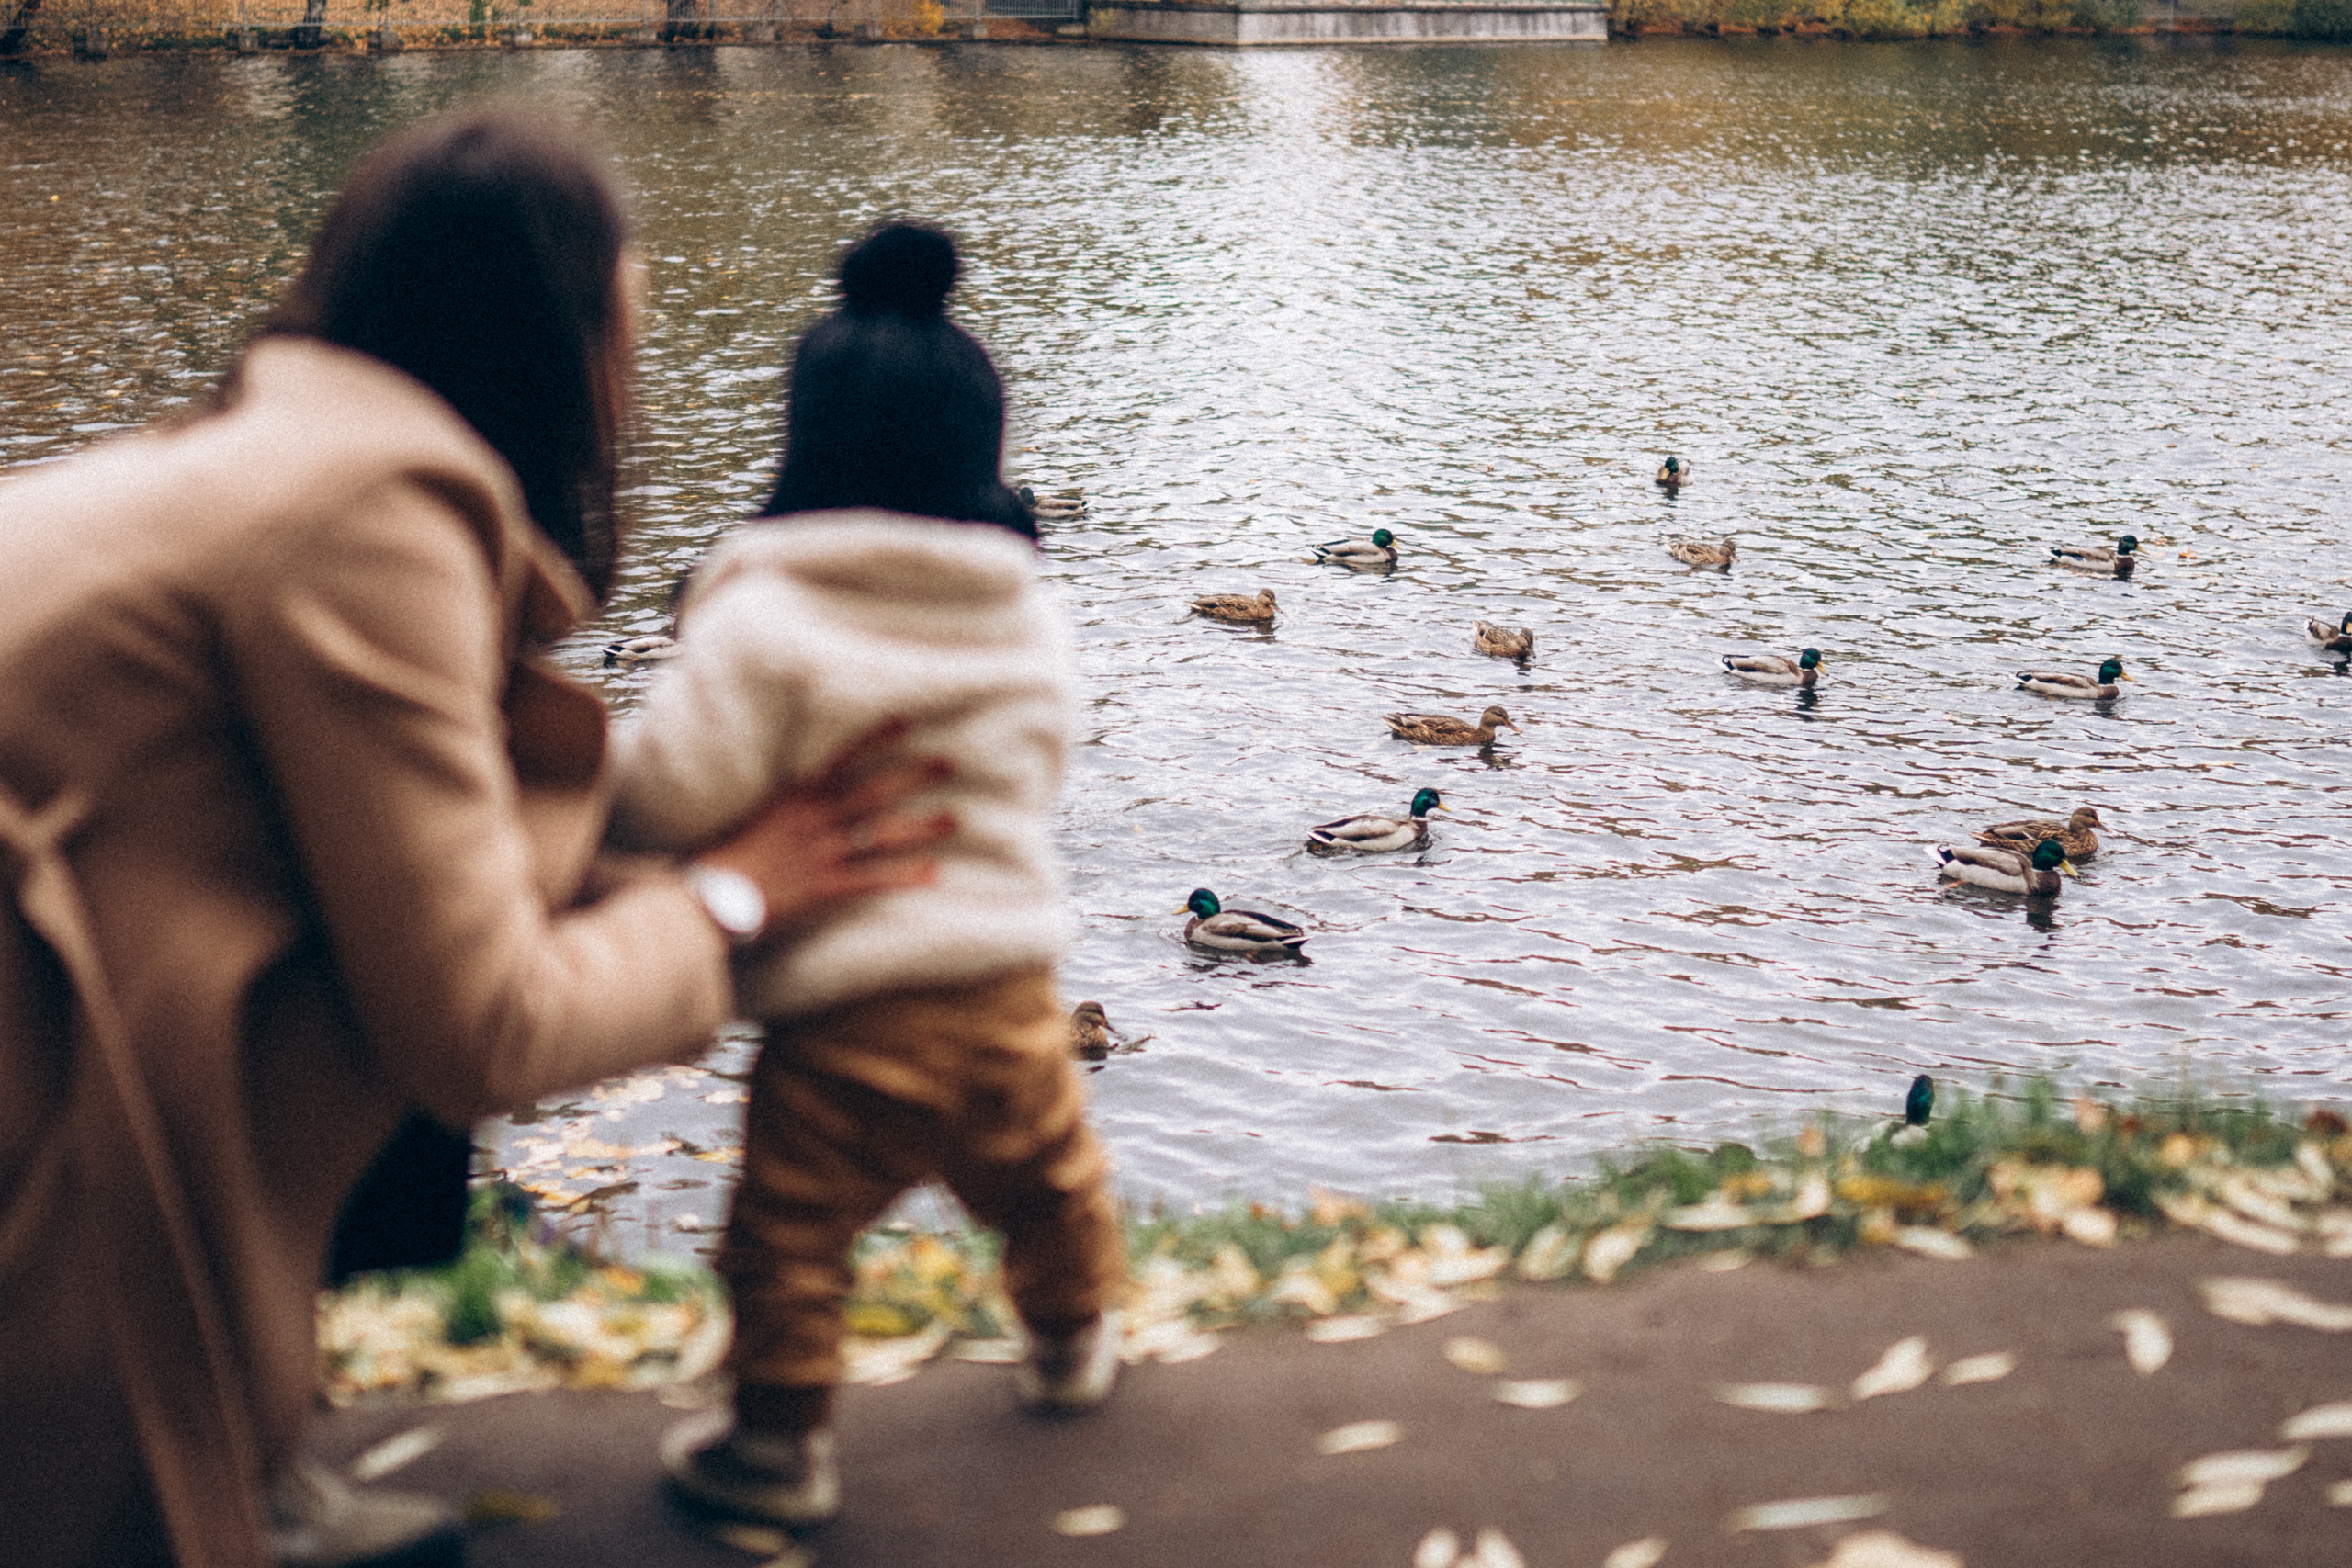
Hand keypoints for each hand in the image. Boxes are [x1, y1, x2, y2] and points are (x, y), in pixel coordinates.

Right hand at [694, 717, 953, 934]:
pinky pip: (874, 879)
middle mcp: (817, 819)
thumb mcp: (763, 814)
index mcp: (800, 797)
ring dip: (922, 826)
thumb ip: (793, 802)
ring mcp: (824, 852)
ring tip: (954, 819)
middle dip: (914, 776)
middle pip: (875, 791)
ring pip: (883, 834)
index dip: (876, 740)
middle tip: (949, 764)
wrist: (714, 894)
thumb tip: (814, 788)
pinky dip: (905, 877)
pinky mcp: (827, 887)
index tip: (906, 722)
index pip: (844, 759)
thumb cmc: (733, 855)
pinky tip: (933, 874)